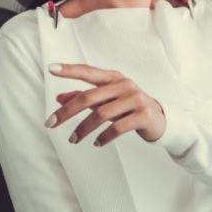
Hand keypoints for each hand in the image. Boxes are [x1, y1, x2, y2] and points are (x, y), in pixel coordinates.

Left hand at [44, 63, 165, 145]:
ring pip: (101, 114)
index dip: (69, 69)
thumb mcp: (106, 99)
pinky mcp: (143, 115)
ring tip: (73, 139)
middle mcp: (123, 85)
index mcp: (112, 77)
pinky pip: (118, 127)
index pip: (87, 71)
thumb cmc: (128, 106)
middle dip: (67, 112)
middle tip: (51, 123)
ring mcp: (134, 99)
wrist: (160, 119)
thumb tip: (59, 99)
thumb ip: (84, 97)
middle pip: (89, 97)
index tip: (51, 68)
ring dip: (83, 129)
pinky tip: (97, 143)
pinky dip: (104, 137)